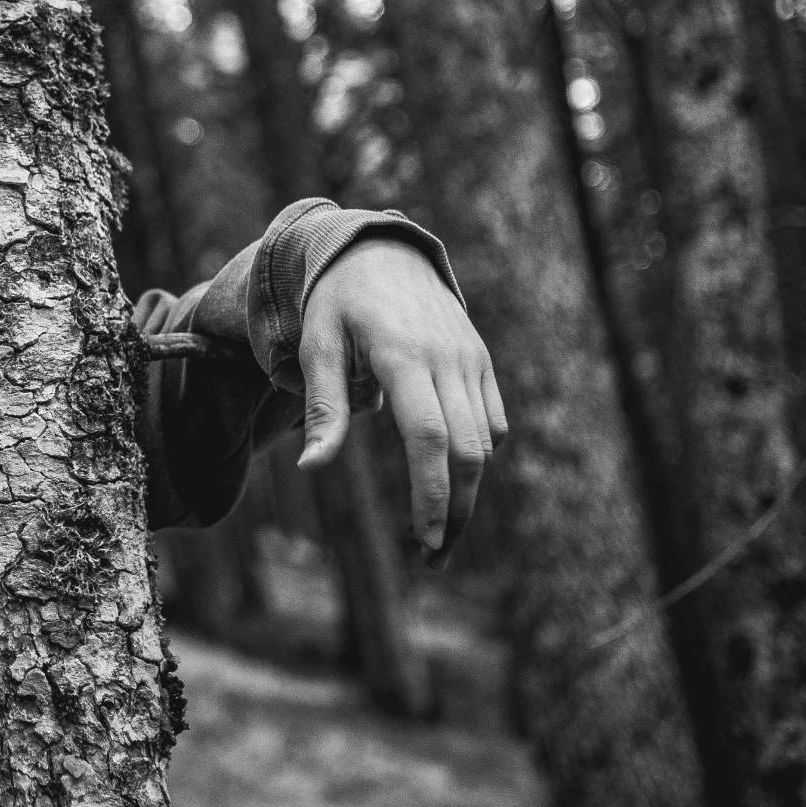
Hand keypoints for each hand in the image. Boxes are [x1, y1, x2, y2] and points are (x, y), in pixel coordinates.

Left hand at [292, 237, 504, 567]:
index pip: (429, 439)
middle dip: (456, 510)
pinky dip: (480, 456)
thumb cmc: (337, 301)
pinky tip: (456, 483)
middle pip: (468, 451)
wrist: (381, 249)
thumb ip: (323, 407)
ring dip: (470, 492)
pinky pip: (492, 420)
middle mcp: (447, 358)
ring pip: (486, 442)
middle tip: (434, 557)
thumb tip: (312, 468)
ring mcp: (470, 359)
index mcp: (403, 355)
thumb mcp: (317, 345)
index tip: (426, 541)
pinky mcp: (481, 361)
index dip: (432, 495)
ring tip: (442, 533)